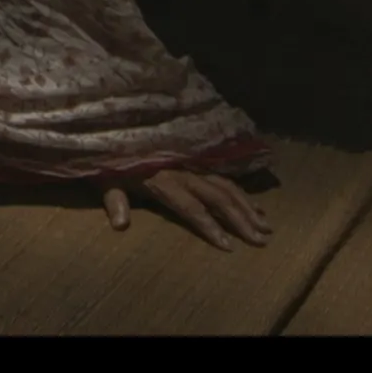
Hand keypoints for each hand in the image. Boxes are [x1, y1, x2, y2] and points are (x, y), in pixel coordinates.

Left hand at [103, 168, 272, 250]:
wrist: (115, 126)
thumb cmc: (110, 158)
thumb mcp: (105, 178)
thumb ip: (114, 200)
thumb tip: (120, 224)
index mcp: (162, 180)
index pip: (191, 208)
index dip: (209, 226)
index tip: (228, 246)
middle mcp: (183, 172)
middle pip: (218, 197)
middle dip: (241, 219)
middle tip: (261, 240)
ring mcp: (192, 165)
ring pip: (226, 186)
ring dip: (248, 207)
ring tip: (266, 227)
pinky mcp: (196, 160)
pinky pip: (224, 176)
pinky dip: (242, 193)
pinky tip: (256, 207)